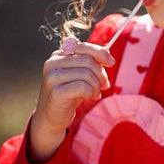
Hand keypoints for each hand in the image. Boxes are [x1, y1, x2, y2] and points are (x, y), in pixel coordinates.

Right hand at [28, 42, 115, 163]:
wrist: (52, 117)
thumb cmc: (70, 94)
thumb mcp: (80, 75)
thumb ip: (90, 63)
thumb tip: (108, 57)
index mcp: (58, 55)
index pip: (83, 46)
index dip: (100, 52)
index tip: (111, 62)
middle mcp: (52, 63)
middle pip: (87, 60)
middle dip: (101, 73)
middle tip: (104, 85)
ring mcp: (52, 77)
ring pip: (86, 74)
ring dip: (96, 85)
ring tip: (95, 93)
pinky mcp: (56, 92)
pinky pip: (82, 87)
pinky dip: (91, 92)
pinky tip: (89, 97)